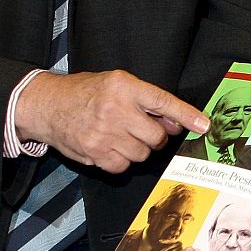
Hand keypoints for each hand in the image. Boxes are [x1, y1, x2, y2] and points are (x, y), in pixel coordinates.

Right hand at [16, 70, 207, 172]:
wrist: (47, 105)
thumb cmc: (85, 92)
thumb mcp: (117, 84)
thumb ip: (146, 101)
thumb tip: (175, 122)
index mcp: (124, 86)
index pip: (163, 102)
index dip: (187, 115)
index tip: (203, 125)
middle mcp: (115, 109)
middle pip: (157, 136)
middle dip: (155, 137)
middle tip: (142, 130)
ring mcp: (104, 133)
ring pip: (142, 154)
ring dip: (138, 149)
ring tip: (122, 136)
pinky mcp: (94, 153)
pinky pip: (123, 166)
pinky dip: (121, 161)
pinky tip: (110, 147)